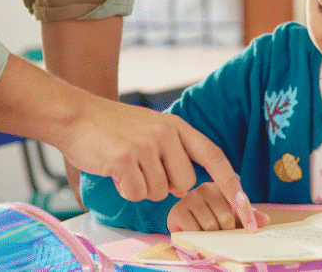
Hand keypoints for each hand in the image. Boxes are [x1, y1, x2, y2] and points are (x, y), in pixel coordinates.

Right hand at [60, 95, 259, 231]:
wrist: (76, 116)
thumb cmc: (112, 128)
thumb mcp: (152, 130)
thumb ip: (173, 153)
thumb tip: (184, 186)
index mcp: (177, 126)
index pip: (214, 156)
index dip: (231, 183)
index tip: (245, 205)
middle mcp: (166, 134)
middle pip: (185, 183)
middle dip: (166, 186)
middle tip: (143, 168)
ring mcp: (146, 146)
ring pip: (159, 192)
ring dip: (142, 187)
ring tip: (126, 165)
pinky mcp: (125, 159)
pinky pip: (137, 193)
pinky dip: (125, 189)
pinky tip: (115, 170)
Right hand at [168, 182, 272, 232]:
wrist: (182, 223)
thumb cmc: (209, 217)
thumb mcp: (230, 216)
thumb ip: (247, 216)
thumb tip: (265, 221)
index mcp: (221, 186)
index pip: (238, 201)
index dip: (246, 217)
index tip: (251, 231)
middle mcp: (205, 188)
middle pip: (225, 217)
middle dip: (225, 231)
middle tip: (221, 234)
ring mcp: (190, 198)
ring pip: (210, 225)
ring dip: (211, 237)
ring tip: (207, 234)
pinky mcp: (177, 211)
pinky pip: (194, 231)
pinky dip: (198, 239)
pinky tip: (195, 235)